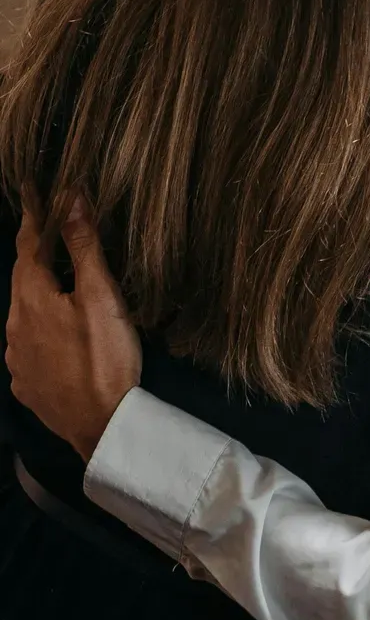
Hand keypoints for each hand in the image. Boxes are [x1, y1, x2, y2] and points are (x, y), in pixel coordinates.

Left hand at [6, 203, 141, 461]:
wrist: (102, 426)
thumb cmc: (105, 355)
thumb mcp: (101, 295)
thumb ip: (83, 247)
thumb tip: (69, 200)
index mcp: (31, 300)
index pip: (27, 248)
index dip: (33, 219)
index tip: (33, 193)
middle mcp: (14, 328)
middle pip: (22, 280)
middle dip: (34, 254)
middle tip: (48, 230)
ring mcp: (16, 361)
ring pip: (23, 314)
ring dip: (37, 293)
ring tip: (56, 281)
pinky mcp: (26, 386)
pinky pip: (27, 346)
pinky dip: (39, 328)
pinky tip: (55, 333)